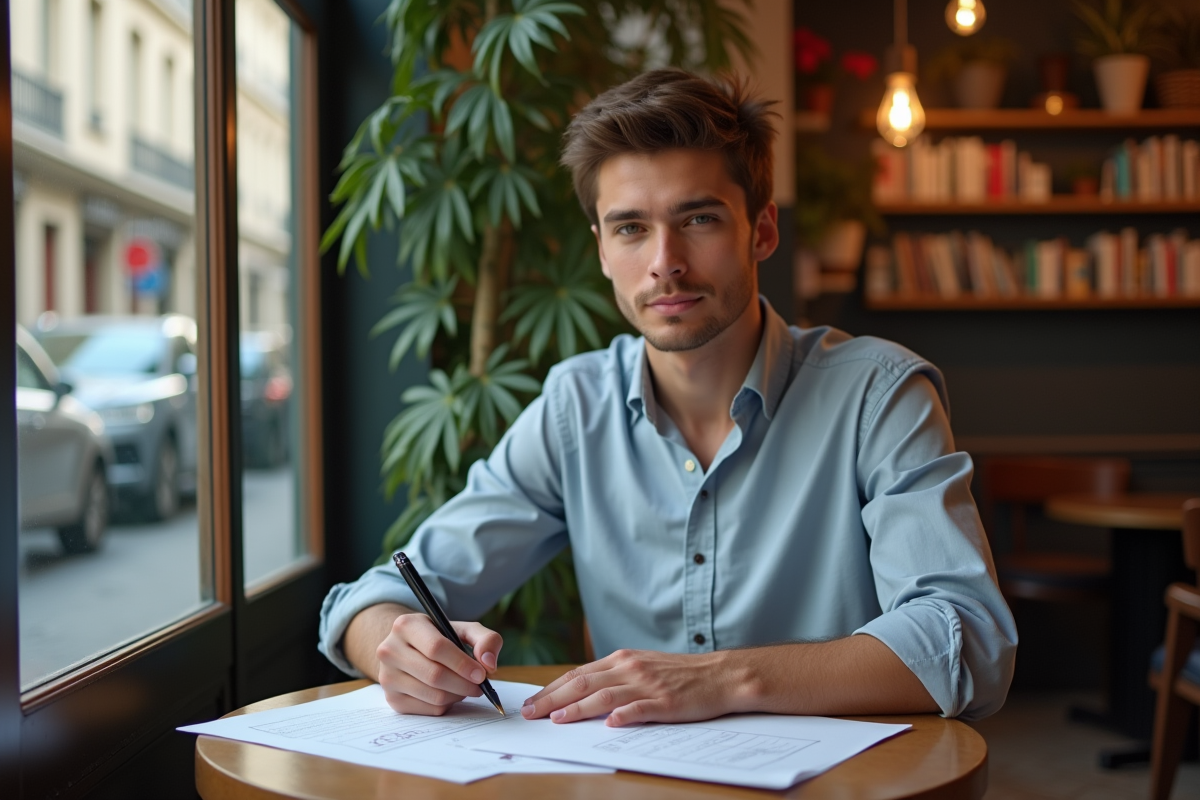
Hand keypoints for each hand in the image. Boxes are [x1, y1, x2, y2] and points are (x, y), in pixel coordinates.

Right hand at [375, 613, 502, 714]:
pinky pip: (428, 710)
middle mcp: (389, 650)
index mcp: (406, 625)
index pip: (436, 648)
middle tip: (480, 686)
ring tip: (466, 687)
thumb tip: (489, 664)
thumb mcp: (463, 629)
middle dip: (464, 684)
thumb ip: (485, 639)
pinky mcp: (392, 699)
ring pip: (433, 695)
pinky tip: (450, 693)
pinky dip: (447, 705)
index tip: (481, 673)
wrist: (407, 648)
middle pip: (434, 675)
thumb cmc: (439, 638)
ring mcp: (387, 677)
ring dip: (457, 695)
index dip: (462, 663)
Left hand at [520, 649, 733, 726]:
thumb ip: (614, 676)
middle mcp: (630, 668)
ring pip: (605, 696)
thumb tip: (581, 691)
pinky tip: (609, 724)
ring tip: (558, 720)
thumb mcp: (642, 666)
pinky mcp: (666, 702)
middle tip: (531, 713)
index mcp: (622, 659)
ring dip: (578, 708)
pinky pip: (641, 709)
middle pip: (583, 683)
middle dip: (553, 699)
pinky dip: (624, 715)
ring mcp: (647, 685)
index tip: (532, 702)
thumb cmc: (680, 674)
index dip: (552, 689)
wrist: (719, 675)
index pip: (578, 674)